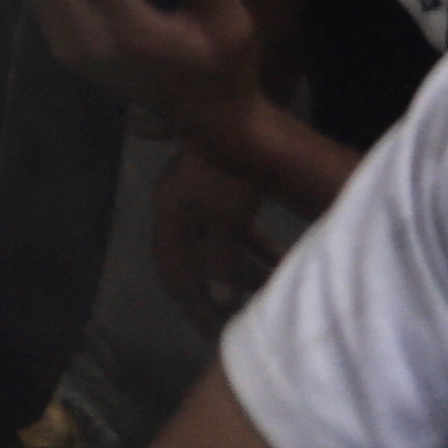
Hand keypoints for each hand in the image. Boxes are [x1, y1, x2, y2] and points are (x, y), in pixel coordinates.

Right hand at [150, 143, 280, 329]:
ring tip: (268, 293)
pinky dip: (253, 248)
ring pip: (217, 244)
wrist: (244, 114)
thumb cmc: (231, 169)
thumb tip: (220, 302)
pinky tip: (278, 260)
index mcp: (168, 209)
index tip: (212, 333)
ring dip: (240, 270)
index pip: (172, 269)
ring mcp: (200, 191)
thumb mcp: (226, 219)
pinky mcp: (223, 183)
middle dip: (216, 291)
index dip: (190, 303)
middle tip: (239, 321)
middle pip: (192, 259)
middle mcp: (177, 201)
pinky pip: (234, 228)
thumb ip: (219, 263)